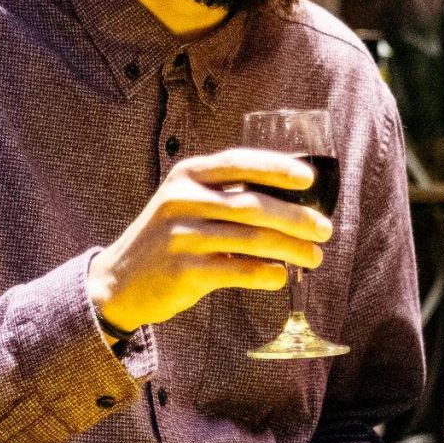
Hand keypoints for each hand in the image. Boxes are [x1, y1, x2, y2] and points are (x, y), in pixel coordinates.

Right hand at [87, 148, 331, 334]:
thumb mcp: (184, 203)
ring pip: (250, 239)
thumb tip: (288, 199)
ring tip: (315, 256)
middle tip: (325, 229)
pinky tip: (281, 276)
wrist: (118, 280)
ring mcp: (181, 236)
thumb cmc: (167, 238)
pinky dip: (265, 273)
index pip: (238, 162)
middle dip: (296, 217)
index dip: (276, 168)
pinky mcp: (183, 270)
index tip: (310, 178)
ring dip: (290, 249)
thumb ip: (224, 195)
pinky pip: (236, 270)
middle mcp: (182, 200)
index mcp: (187, 176)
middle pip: (252, 204)